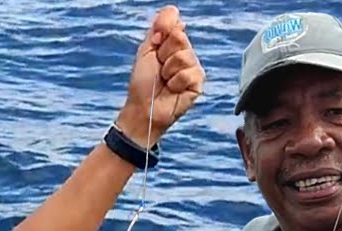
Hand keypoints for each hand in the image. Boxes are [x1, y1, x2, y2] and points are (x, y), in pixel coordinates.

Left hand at [114, 5, 204, 148]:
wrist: (144, 108)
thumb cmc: (143, 83)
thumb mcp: (146, 50)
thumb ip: (158, 29)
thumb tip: (174, 11)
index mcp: (172, 43)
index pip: (174, 22)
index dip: (162, 32)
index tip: (155, 46)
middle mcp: (185, 53)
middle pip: (179, 37)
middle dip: (164, 54)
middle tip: (159, 68)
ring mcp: (193, 68)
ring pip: (185, 56)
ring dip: (169, 70)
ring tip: (166, 81)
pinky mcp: (198, 83)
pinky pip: (190, 73)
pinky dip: (177, 82)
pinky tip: (173, 90)